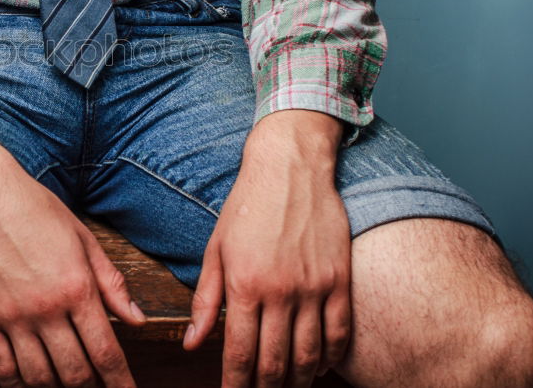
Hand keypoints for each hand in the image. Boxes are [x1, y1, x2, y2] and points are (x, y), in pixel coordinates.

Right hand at [0, 131, 145, 386]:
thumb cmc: (36, 209)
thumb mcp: (83, 239)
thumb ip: (111, 283)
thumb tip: (137, 320)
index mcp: (77, 288)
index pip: (106, 352)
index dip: (120, 382)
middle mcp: (46, 308)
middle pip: (75, 373)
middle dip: (91, 386)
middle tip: (96, 384)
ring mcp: (12, 316)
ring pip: (39, 377)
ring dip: (56, 386)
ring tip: (65, 381)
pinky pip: (1, 367)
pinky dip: (17, 383)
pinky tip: (28, 380)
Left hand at [183, 110, 351, 387]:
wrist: (290, 167)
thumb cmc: (247, 205)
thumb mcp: (216, 249)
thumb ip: (206, 300)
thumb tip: (193, 343)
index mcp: (244, 284)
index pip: (239, 353)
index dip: (236, 384)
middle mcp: (280, 291)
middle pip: (275, 362)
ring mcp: (314, 287)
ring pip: (309, 355)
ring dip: (298, 381)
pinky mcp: (340, 279)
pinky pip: (339, 333)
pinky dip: (330, 358)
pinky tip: (319, 366)